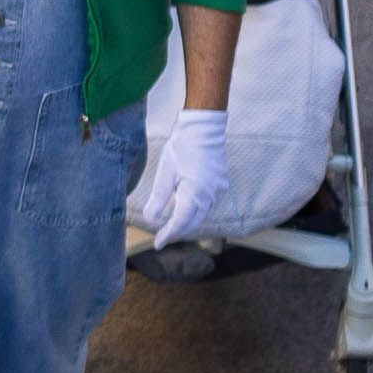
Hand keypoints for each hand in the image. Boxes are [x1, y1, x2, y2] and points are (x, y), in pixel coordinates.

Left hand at [128, 106, 232, 243]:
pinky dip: (197, 212)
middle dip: (178, 232)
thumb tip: (151, 220)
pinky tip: (186, 210)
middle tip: (163, 238)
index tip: (158, 243)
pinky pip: (209, 205)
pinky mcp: (221, 184)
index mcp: (195, 193)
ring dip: (188, 223)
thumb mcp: (165, 172)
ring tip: (172, 227)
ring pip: (203, 215)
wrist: (203, 128)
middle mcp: (211, 195)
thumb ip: (158, 198)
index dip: (168, 234)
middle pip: (194, 222)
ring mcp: (219, 190)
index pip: (181, 222)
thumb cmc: (182, 147)